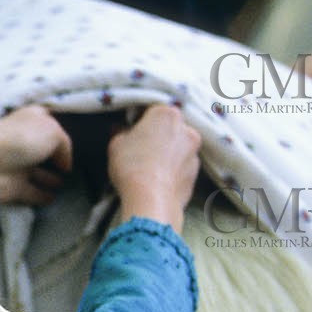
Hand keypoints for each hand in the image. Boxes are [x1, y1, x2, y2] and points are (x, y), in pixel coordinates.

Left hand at [0, 105, 72, 207]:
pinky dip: (41, 196)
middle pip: (41, 148)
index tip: (69, 133)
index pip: (45, 119)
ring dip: (49, 178)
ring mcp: (17, 165)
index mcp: (30, 119)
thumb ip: (65, 146)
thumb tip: (64, 164)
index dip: (56, 126)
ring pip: (37, 172)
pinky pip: (32, 192)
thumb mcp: (54, 132)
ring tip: (64, 184)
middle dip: (53, 156)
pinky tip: (53, 198)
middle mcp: (23, 140)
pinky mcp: (14, 187)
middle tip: (69, 165)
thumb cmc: (21, 139)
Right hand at [107, 105, 200, 232]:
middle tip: (138, 149)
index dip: (139, 120)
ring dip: (166, 154)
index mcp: (166, 115)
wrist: (152, 200)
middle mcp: (186, 130)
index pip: (152, 110)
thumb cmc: (133, 167)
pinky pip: (181, 167)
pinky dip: (171, 171)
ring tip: (147, 168)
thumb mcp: (116, 144)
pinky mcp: (196, 174)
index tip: (130, 130)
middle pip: (169, 128)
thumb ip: (121, 133)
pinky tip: (157, 180)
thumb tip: (121, 131)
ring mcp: (194, 153)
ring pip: (177, 148)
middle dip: (156, 136)